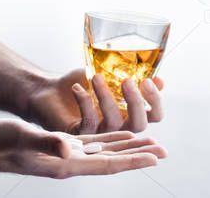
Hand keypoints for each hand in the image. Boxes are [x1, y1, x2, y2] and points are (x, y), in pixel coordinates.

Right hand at [0, 119, 165, 177]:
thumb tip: (68, 147)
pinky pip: (93, 143)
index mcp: (66, 164)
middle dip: (138, 155)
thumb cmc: (2, 142)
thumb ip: (46, 142)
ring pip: (106, 150)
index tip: (155, 158)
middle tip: (164, 151)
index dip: (132, 160)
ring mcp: (68, 154)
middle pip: (113, 159)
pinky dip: (110, 139)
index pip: (107, 164)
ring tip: (150, 142)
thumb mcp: (24, 138)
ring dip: (128, 146)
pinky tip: (120, 135)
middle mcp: (71, 162)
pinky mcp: (62, 145)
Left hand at [26, 68, 164, 133]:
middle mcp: (119, 127)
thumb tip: (159, 78)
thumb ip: (132, 77)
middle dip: (135, 102)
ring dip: (106, 97)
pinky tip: (77, 88)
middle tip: (127, 81)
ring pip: (113, 123)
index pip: (154, 116)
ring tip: (97, 77)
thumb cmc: (82, 82)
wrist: (49, 90)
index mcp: (129, 112)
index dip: (156, 101)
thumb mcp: (109, 74)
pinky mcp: (80, 136)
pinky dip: (85, 102)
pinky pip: (88, 122)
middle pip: (139, 125)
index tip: (149, 80)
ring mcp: (100, 134)